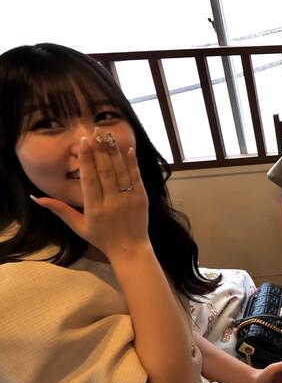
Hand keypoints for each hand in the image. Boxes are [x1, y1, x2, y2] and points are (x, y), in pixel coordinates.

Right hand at [32, 129, 149, 258]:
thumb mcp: (78, 226)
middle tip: (94, 133)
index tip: (83, 143)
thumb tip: (37, 197)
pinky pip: (136, 177)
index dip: (86, 160)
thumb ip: (60, 210)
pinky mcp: (142, 198)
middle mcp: (112, 202)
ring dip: (114, 152)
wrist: (130, 249)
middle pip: (105, 172)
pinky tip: (129, 149)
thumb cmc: (101, 237)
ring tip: (107, 136)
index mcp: (94, 208)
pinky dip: (133, 163)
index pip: (89, 180)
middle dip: (99, 151)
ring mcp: (129, 199)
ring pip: (120, 172)